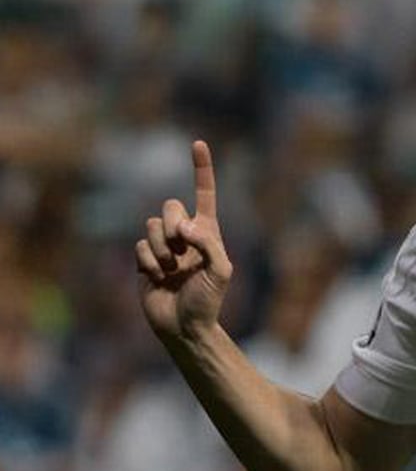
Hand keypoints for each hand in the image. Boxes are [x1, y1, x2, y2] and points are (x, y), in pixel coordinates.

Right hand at [135, 141, 233, 341]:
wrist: (185, 327)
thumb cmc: (208, 300)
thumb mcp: (221, 270)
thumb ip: (208, 243)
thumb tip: (184, 225)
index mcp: (207, 231)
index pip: (204, 193)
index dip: (201, 169)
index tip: (198, 143)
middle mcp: (185, 235)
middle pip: (170, 205)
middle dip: (173, 224)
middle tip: (182, 248)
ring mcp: (163, 247)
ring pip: (151, 225)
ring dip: (162, 248)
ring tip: (172, 269)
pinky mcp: (144, 260)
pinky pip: (139, 246)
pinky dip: (149, 262)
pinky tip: (159, 279)